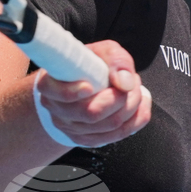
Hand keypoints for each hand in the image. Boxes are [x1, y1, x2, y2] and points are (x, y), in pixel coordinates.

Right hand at [36, 40, 152, 147]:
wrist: (83, 82)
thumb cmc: (89, 64)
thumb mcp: (101, 51)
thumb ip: (115, 60)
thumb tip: (125, 83)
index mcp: (50, 85)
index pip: (56, 94)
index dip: (71, 92)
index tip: (89, 85)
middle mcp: (56, 110)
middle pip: (91, 113)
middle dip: (121, 97)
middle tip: (133, 80)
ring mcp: (71, 129)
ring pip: (108, 126)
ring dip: (132, 106)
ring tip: (136, 89)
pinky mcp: (88, 140)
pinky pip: (118, 135)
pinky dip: (136, 120)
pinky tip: (140, 104)